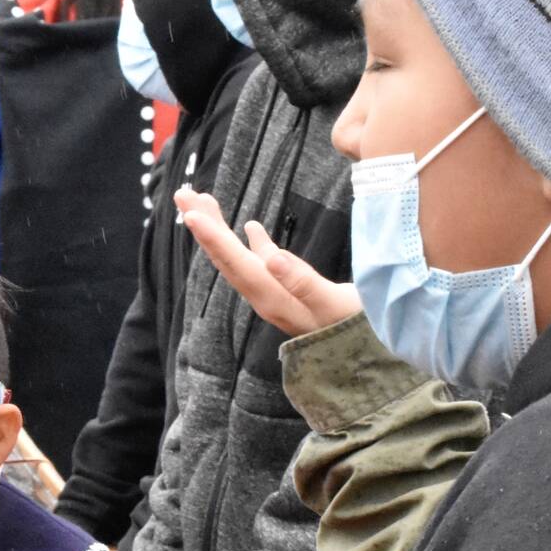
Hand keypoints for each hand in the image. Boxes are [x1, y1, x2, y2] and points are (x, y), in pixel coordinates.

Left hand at [176, 186, 361, 337]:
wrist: (369, 356)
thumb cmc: (355, 330)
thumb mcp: (334, 306)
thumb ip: (303, 283)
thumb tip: (271, 257)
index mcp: (272, 296)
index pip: (235, 262)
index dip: (213, 237)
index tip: (191, 213)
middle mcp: (265, 295)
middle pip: (226, 257)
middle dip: (204, 225)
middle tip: (182, 194)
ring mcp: (275, 293)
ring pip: (238, 257)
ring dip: (219, 229)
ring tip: (202, 200)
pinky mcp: (289, 292)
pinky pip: (261, 262)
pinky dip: (251, 242)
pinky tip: (249, 226)